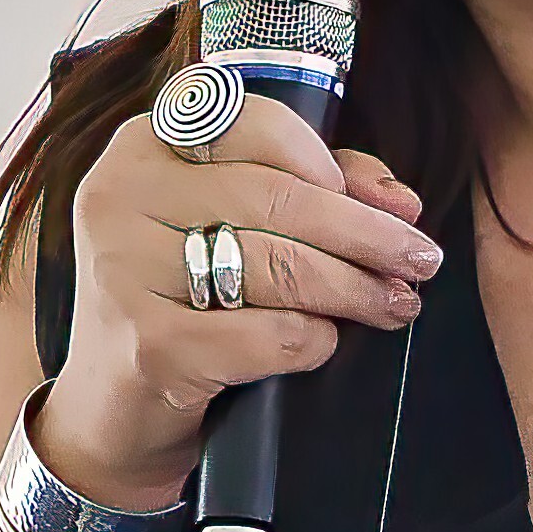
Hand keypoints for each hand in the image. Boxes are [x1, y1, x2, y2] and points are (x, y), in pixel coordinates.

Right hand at [33, 84, 440, 501]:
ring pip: (278, 267)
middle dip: (366, 234)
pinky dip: (312, 340)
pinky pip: (268, 334)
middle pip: (276, 200)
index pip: (250, 123)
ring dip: (354, 289)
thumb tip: (398, 201)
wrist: (113, 408)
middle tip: (419, 259)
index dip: (323, 160)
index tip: (374, 202)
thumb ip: (309, 187)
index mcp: (141, 148)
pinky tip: (324, 342)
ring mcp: (126, 273)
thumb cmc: (181, 301)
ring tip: (394, 301)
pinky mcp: (149, 346)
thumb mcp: (228, 224)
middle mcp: (120, 199)